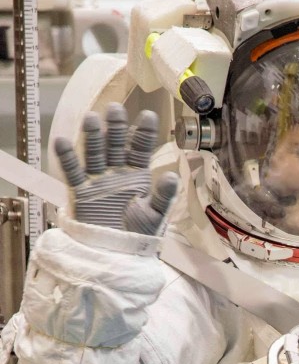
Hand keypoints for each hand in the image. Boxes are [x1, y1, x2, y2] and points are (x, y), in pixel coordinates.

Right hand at [54, 102, 177, 235]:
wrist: (117, 254)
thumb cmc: (139, 235)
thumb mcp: (155, 215)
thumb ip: (163, 196)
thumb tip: (172, 176)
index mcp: (137, 176)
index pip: (140, 150)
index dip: (144, 133)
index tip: (149, 116)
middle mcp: (117, 173)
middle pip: (115, 145)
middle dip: (116, 128)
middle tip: (116, 109)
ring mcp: (98, 180)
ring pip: (94, 153)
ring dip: (93, 137)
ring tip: (91, 118)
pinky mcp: (81, 192)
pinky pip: (73, 172)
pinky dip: (67, 158)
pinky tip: (62, 141)